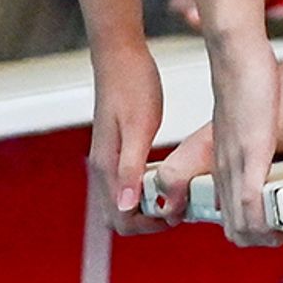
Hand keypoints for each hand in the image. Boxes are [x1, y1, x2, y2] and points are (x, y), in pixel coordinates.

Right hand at [91, 34, 165, 230]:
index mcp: (107, 167)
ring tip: (177, 192)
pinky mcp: (116, 150)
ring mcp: (108, 159)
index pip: (120, 220)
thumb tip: (126, 206)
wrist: (119, 56)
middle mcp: (103, 167)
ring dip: (148, 206)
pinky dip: (147, 190)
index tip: (175, 213)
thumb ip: (131, 170)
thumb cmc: (132, 86)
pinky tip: (167, 177)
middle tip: (179, 205)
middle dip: (148, 220)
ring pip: (123, 202)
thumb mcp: (138, 129)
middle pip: (119, 217)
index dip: (149, 225)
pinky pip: (127, 185)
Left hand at [205, 33, 280, 243]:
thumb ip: (253, 145)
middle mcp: (227, 168)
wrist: (235, 56)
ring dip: (267, 233)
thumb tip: (268, 156)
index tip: (279, 226)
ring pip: (242, 221)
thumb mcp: (246, 124)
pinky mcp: (251, 150)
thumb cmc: (246, 85)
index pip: (232, 219)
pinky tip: (281, 219)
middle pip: (236, 230)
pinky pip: (249, 195)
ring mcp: (237, 161)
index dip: (253, 232)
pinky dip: (263, 215)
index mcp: (224, 165)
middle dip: (262, 239)